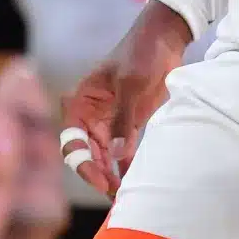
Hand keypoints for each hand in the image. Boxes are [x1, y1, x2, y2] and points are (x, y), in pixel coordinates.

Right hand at [60, 1, 191, 197]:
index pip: (73, 139)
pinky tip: (132, 185)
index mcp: (82, 102)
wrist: (164, 41)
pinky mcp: (129, 127)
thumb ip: (123, 117)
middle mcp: (91, 116)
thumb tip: (118, 154)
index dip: (83, 162)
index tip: (99, 178)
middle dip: (98, 174)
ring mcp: (110, 123)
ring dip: (110, 176)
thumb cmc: (141, 54)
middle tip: (114, 193)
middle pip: (87, 153)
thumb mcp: (130, 82)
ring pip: (103, 157)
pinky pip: (122, 153)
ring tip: (122, 198)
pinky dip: (125, 169)